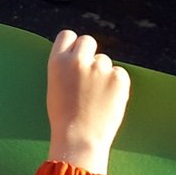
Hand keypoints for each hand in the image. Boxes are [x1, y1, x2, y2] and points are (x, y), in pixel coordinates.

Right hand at [45, 30, 130, 174]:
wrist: (79, 138)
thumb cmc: (65, 117)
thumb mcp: (56, 86)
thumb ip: (67, 68)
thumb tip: (80, 58)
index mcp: (57, 61)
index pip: (67, 35)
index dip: (73, 45)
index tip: (76, 56)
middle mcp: (77, 60)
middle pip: (88, 41)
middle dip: (90, 55)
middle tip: (90, 75)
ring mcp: (99, 68)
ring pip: (105, 61)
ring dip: (103, 73)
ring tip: (97, 97)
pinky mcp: (118, 78)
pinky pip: (119, 73)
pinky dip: (117, 85)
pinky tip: (108, 100)